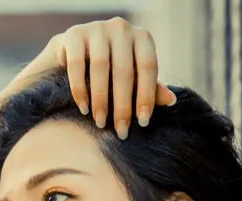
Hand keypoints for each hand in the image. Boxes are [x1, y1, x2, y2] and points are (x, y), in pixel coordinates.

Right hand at [32, 18, 176, 139]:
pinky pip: (77, 65)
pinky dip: (80, 90)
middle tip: (121, 131)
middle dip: (123, 104)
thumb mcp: (130, 76)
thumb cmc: (107, 67)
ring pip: (100, 67)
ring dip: (101, 99)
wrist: (70, 51)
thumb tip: (171, 100)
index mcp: (141, 37)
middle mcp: (121, 28)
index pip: (148, 67)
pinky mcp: (74, 34)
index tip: (143, 122)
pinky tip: (83, 109)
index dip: (146, 95)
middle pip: (124, 70)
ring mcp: (97, 28)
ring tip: (100, 122)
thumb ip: (148, 86)